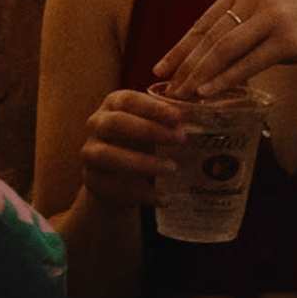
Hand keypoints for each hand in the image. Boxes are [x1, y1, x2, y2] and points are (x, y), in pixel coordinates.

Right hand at [79, 87, 192, 213]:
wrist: (119, 173)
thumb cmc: (144, 139)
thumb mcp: (157, 124)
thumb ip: (175, 117)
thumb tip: (206, 109)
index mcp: (114, 104)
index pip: (128, 100)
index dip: (152, 107)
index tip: (179, 117)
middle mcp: (97, 125)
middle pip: (114, 123)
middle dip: (148, 130)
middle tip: (181, 139)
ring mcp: (90, 153)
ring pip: (107, 155)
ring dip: (141, 163)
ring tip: (172, 169)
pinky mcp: (92, 179)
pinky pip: (112, 187)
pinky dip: (140, 193)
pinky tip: (163, 197)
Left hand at [157, 0, 296, 97]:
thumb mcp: (267, 14)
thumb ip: (238, 24)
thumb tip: (200, 56)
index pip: (204, 22)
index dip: (180, 48)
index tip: (161, 69)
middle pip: (211, 37)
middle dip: (186, 66)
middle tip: (168, 88)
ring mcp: (272, 15)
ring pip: (225, 50)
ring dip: (201, 75)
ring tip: (183, 94)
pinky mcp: (287, 38)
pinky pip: (248, 62)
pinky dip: (225, 79)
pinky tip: (209, 91)